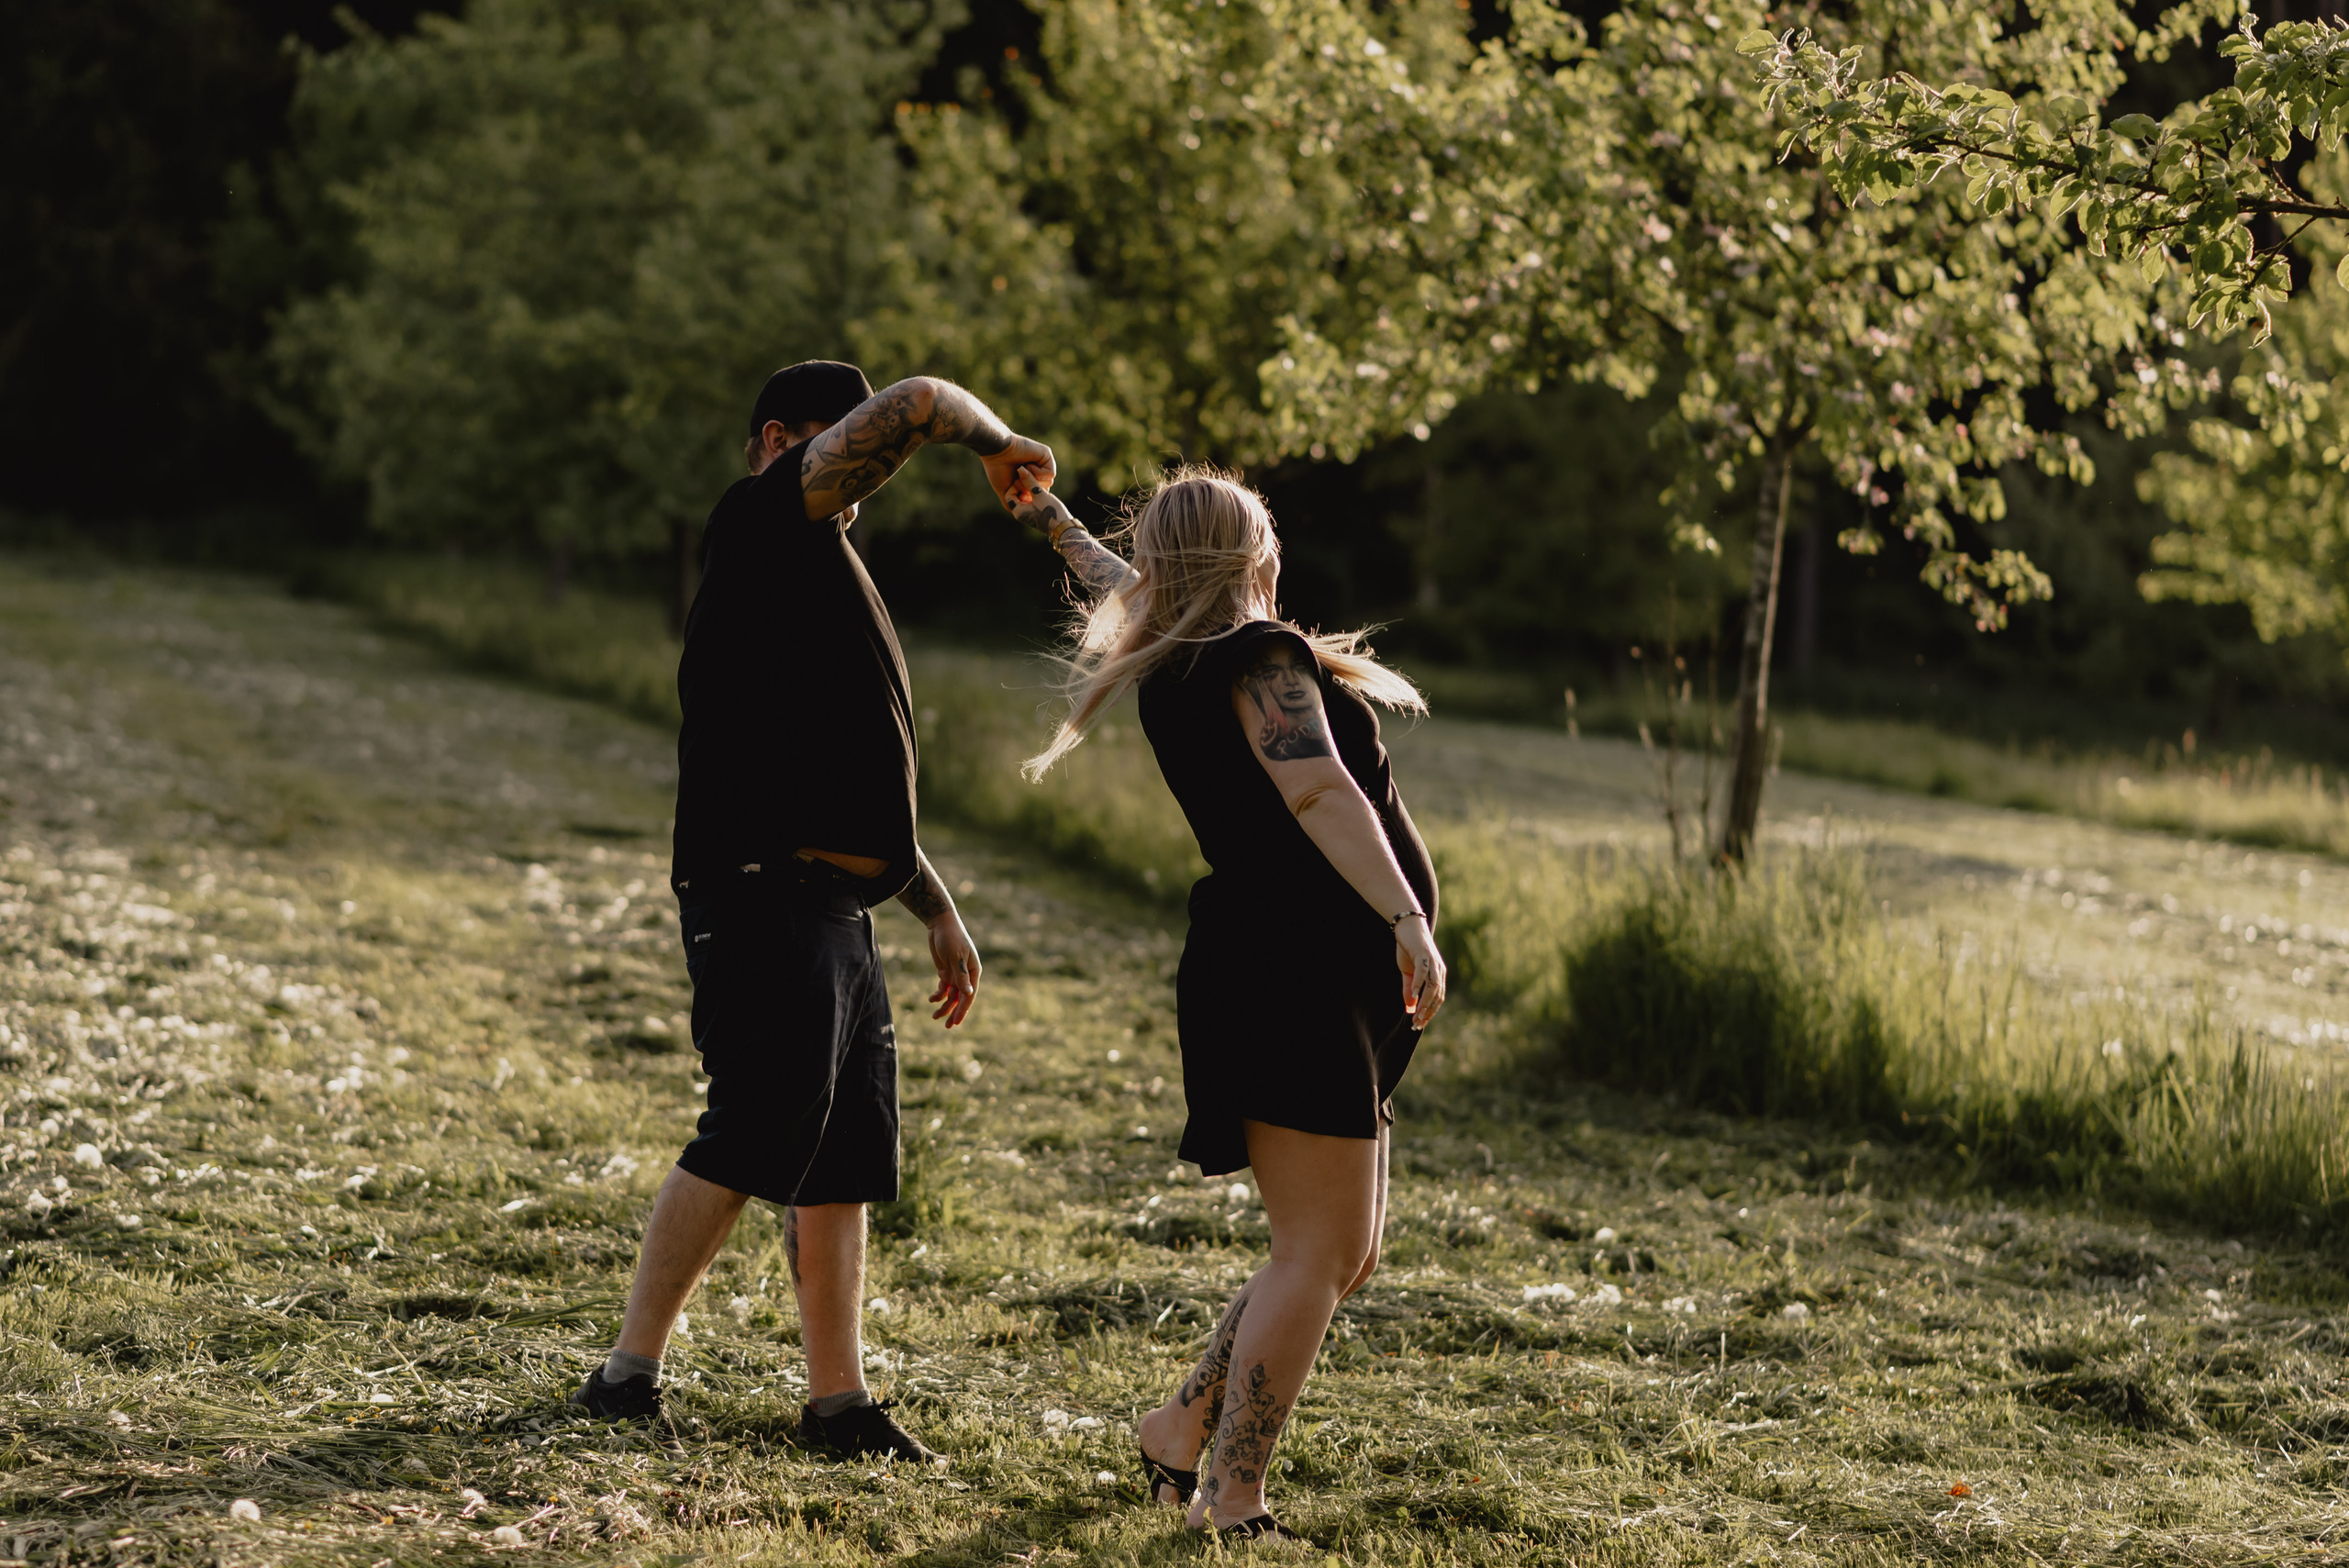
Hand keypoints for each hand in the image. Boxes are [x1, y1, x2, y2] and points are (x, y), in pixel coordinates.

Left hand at [925, 912, 981, 1027]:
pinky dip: (938, 995)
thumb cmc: (951, 937)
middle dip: (954, 1012)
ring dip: (944, 1006)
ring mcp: (955, 974)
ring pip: (951, 996)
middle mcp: (966, 975)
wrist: (940, 923)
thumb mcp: (956, 956)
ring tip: (934, 1017)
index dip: (963, 1010)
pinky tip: (931, 1000)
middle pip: (961, 998)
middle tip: (947, 1026)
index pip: (969, 995)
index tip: (955, 1022)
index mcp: (973, 972)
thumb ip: (961, 975)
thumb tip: (968, 994)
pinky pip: (943, 988)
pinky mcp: (945, 971)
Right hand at [982, 434, 1054, 506]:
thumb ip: (1015, 502)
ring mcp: (1042, 462)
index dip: (1029, 497)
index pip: (1036, 493)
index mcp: (1028, 477)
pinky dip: (1038, 474)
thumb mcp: (1005, 491)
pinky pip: (1051, 474)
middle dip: (1029, 490)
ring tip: (1020, 473)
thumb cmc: (997, 470)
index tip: (1019, 495)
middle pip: (1043, 490)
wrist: (996, 452)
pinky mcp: (1046, 455)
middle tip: (1016, 482)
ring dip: (1032, 482)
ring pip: (1048, 483)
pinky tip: (1027, 465)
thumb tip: (1022, 513)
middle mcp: (1036, 469)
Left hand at [1010, 467, 1073, 535]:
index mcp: (1018, 511)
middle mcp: (1021, 514)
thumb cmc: (1052, 512)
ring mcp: (1028, 515)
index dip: (1016, 485)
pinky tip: (1042, 491)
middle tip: (1031, 480)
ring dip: (1029, 490)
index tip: (1026, 481)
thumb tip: (1020, 468)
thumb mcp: (1040, 494)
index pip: (1009, 494)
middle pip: (1016, 495)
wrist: (1064, 528)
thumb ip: (1030, 481)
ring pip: (1024, 498)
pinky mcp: (1035, 514)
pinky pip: (1030, 501)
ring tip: (1038, 485)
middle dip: (1023, 487)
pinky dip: (1034, 495)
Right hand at [1395, 916, 1445, 1030]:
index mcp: (1438, 975)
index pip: (1438, 998)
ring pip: (1433, 987)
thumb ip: (1410, 989)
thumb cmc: (1409, 949)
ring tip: (1416, 1014)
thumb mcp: (1408, 972)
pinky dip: (1419, 984)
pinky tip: (1413, 995)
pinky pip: (1423, 972)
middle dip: (1427, 1011)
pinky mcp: (1424, 954)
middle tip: (1417, 1024)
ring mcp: (1433, 962)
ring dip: (1425, 1002)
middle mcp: (1439, 970)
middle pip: (1437, 995)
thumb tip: (1410, 1008)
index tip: (1420, 1024)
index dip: (1430, 1012)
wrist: (1407, 926)